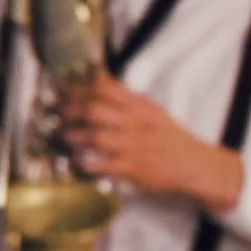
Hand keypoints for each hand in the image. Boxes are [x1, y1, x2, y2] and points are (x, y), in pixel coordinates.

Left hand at [59, 76, 242, 209]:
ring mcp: (134, 146)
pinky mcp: (133, 168)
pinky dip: (84, 162)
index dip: (78, 88)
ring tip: (62, 137)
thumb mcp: (153, 111)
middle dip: (68, 111)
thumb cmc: (170, 137)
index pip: (105, 89)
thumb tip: (98, 81)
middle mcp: (136, 123)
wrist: (196, 165)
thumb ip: (127, 98)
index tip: (61, 91)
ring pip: (95, 137)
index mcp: (140, 106)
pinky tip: (75, 161)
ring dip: (72, 136)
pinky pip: (102, 164)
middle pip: (94, 110)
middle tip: (55, 115)